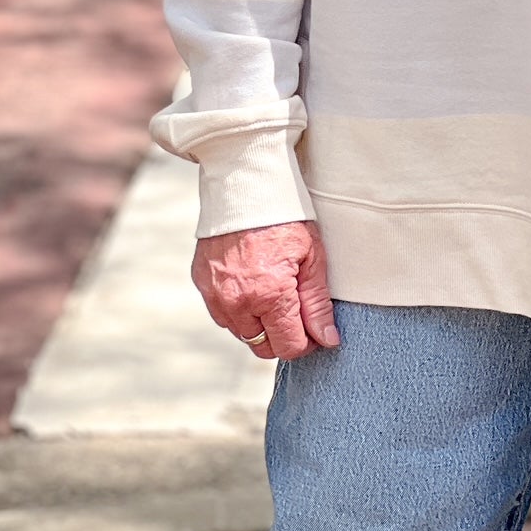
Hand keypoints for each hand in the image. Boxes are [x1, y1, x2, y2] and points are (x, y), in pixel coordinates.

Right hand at [192, 221, 339, 361]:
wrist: (245, 183)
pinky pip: (223, 314)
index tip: (315, 331)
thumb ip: (318, 303)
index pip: (288, 347)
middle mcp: (237, 301)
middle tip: (297, 312)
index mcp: (269, 294)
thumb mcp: (312, 256)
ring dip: (260, 324)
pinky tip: (254, 284)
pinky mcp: (203, 284)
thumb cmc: (284, 215)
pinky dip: (239, 309)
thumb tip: (327, 339)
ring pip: (241, 332)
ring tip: (275, 291)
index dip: (306, 343)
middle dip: (283, 337)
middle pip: (262, 346)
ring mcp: (215, 295)